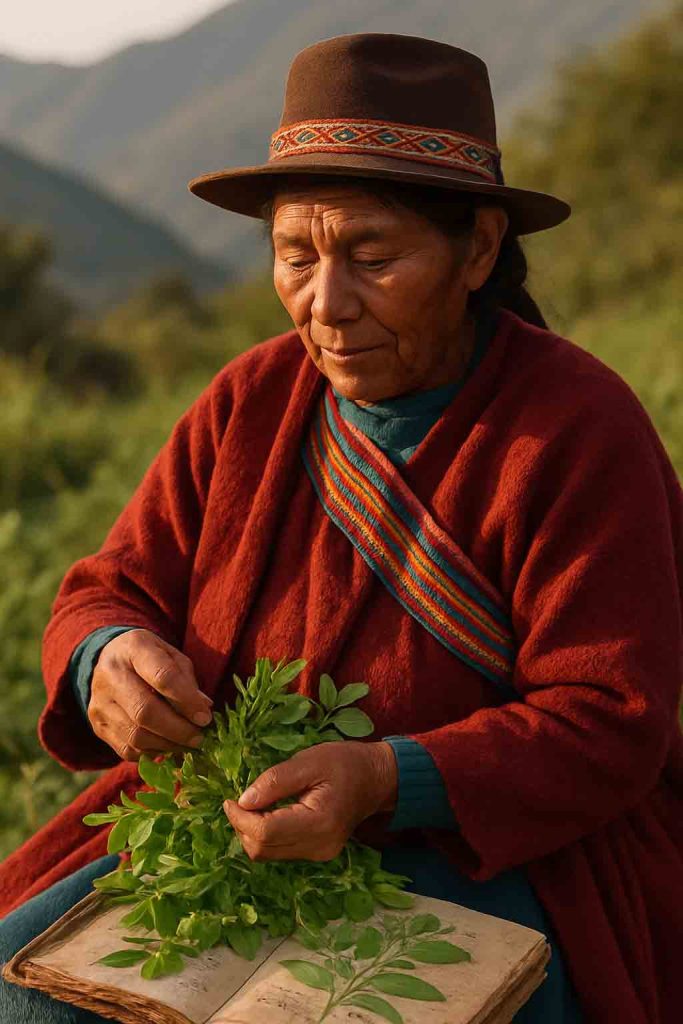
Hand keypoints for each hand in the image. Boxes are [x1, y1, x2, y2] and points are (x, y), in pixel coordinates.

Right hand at [88, 628, 213, 760]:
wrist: (109, 659)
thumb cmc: (149, 657)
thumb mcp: (171, 655)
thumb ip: (187, 680)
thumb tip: (203, 709)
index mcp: (134, 648)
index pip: (163, 677)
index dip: (187, 701)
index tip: (205, 718)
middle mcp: (110, 674)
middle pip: (145, 711)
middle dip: (178, 730)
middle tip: (198, 737)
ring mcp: (100, 702)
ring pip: (136, 735)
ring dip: (168, 744)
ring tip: (187, 743)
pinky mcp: (97, 725)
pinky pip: (127, 749)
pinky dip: (152, 752)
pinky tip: (167, 745)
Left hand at [223, 741, 397, 861]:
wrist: (375, 778)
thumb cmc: (344, 763)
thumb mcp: (309, 761)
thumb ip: (274, 781)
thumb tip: (242, 801)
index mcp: (320, 823)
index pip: (265, 833)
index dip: (240, 818)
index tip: (229, 800)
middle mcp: (319, 847)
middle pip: (263, 849)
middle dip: (242, 826)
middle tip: (238, 801)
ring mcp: (319, 854)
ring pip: (268, 854)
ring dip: (252, 832)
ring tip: (253, 806)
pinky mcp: (317, 854)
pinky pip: (279, 851)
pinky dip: (265, 835)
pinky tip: (267, 814)